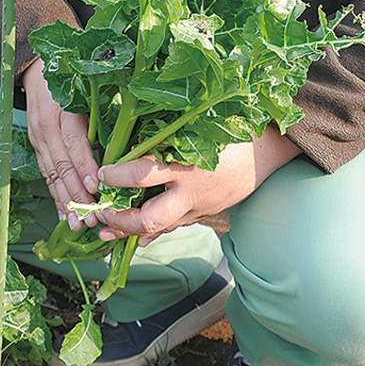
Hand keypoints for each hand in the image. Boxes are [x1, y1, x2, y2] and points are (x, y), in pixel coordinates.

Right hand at [21, 57, 100, 226]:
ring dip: (65, 201)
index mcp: (63, 109)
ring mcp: (38, 137)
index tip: (99, 187)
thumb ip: (108, 108)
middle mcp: (47, 125)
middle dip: (77, 193)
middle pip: (61, 164)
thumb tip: (135, 135)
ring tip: (78, 224)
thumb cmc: (72, 77)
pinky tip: (64, 214)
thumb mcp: (89, 86)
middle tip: (93, 216)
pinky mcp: (36, 146)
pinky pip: (46, 174)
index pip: (74, 141)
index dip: (85, 166)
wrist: (36, 68)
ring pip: (52, 174)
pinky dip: (55, 196)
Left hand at [96, 125, 300, 246]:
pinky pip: (172, 227)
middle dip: (120, 221)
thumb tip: (130, 135)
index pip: (145, 174)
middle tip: (99, 212)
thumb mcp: (197, 128)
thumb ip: (165, 133)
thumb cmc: (226, 133)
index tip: (102, 171)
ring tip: (104, 230)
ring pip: (159, 229)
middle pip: (150, 218)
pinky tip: (131, 237)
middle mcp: (191, 193)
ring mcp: (197, 209)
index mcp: (188, 166)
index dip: (119, 175)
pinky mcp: (201, 216)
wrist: (264, 156)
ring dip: (128, 233)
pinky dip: (151, 233)